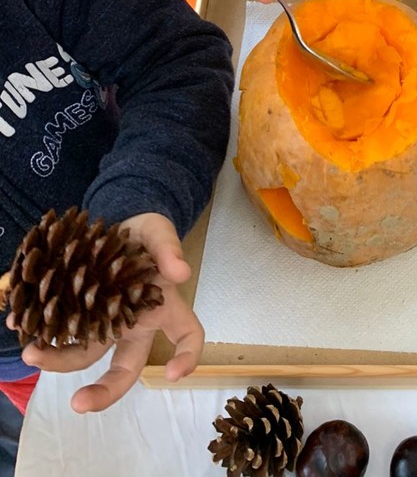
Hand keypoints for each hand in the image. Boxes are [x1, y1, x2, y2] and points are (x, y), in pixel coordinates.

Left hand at [19, 213, 203, 412]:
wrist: (116, 223)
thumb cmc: (146, 233)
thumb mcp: (159, 233)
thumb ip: (169, 249)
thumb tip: (180, 273)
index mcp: (163, 308)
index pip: (187, 336)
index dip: (186, 357)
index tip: (172, 374)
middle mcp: (134, 324)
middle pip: (127, 368)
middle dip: (104, 391)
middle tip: (79, 403)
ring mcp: (103, 321)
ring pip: (84, 353)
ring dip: (58, 361)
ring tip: (31, 354)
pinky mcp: (76, 312)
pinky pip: (58, 331)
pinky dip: (37, 333)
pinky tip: (19, 325)